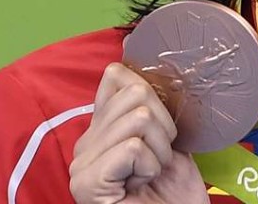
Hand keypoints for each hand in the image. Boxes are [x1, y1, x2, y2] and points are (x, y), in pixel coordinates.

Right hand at [70, 63, 208, 203]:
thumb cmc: (175, 194)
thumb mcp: (167, 140)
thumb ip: (151, 108)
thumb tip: (142, 67)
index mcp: (100, 129)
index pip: (117, 76)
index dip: (155, 99)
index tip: (158, 138)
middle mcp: (84, 143)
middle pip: (135, 93)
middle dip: (163, 128)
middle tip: (156, 162)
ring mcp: (81, 164)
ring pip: (138, 118)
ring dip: (159, 151)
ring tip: (150, 176)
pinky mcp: (87, 183)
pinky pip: (133, 147)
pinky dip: (151, 166)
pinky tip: (142, 186)